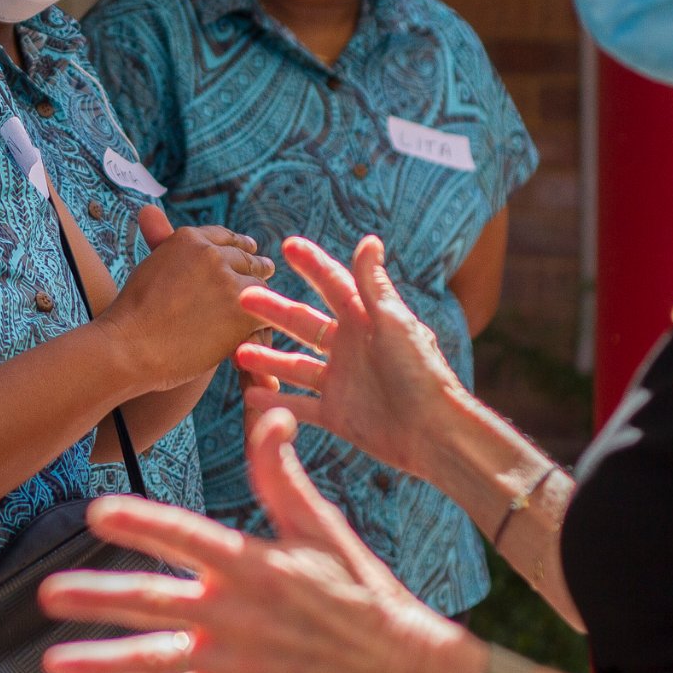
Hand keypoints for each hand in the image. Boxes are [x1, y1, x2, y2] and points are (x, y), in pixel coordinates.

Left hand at [39, 409, 483, 672]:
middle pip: (154, 601)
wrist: (400, 670)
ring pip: (156, 660)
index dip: (142, 524)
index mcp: (251, 563)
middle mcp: (234, 612)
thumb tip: (269, 410)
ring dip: (102, 662)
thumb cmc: (358, 590)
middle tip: (48, 594)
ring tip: (53, 664)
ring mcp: (232, 657)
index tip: (97, 512)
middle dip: (97, 598)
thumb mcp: (321, 525)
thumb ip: (281, 471)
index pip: (186, 537)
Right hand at [101, 207, 272, 393]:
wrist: (129, 346)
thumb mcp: (150, 265)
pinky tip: (257, 332)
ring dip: (260, 296)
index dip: (239, 245)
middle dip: (255, 266)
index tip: (250, 248)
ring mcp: (228, 282)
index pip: (224, 238)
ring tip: (265, 303)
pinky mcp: (241, 312)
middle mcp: (211, 253)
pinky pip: (263, 314)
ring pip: (258, 286)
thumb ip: (161, 239)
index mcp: (188, 238)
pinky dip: (260, 325)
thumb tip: (149, 209)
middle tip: (266, 269)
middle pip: (245, 259)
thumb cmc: (131, 314)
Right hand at [233, 235, 464, 478]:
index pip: (333, 285)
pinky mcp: (338, 414)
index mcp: (365, 321)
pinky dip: (277, 401)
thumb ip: (374, 285)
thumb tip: (369, 240)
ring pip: (296, 366)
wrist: (433, 433)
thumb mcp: (394, 323)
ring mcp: (342, 382)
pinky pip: (301, 405)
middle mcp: (350, 348)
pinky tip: (251, 397)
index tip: (288, 245)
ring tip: (238, 351)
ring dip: (269, 359)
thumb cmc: (420, 373)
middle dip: (274, 310)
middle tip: (243, 297)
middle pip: (304, 323)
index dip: (312, 265)